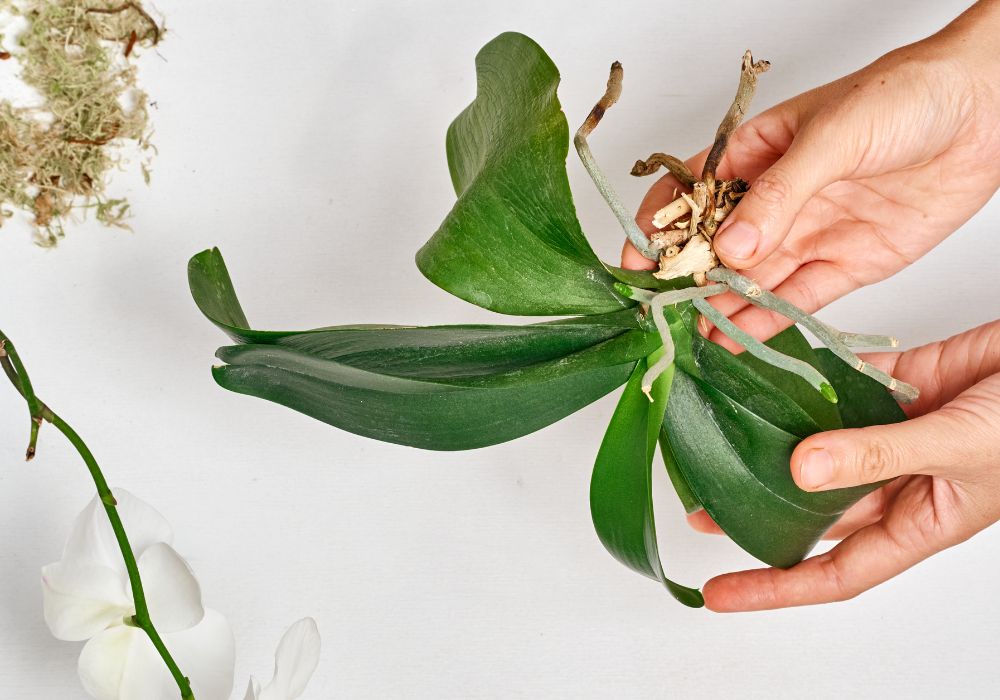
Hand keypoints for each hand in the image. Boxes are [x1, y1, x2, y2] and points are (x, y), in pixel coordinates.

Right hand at [625, 0, 999, 347]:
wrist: (988, 110)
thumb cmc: (906, 96)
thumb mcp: (833, 136)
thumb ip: (780, 195)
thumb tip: (731, 247)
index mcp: (755, 155)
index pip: (690, 194)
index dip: (658, 228)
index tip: (637, 263)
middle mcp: (775, 201)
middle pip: (716, 248)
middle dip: (687, 280)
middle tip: (663, 313)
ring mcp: (807, 234)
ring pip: (753, 280)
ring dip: (723, 307)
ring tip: (696, 334)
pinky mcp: (844, 265)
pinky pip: (797, 299)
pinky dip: (767, 320)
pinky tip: (737, 337)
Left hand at [687, 320, 999, 610]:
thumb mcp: (957, 450)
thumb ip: (878, 456)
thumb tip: (800, 471)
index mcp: (918, 522)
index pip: (833, 572)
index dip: (774, 587)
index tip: (719, 593)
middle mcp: (898, 483)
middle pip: (814, 510)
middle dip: (757, 510)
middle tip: (700, 501)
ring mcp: (894, 435)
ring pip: (820, 447)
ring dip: (771, 443)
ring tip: (717, 436)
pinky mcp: (897, 388)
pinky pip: (840, 391)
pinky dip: (806, 383)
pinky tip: (765, 376)